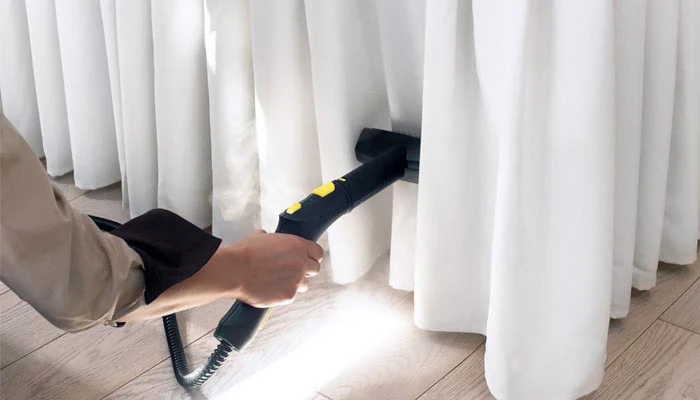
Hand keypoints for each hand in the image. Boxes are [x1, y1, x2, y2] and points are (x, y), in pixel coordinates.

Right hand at [201, 230, 323, 307]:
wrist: (235, 271)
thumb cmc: (245, 254)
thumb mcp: (260, 237)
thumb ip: (272, 239)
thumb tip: (267, 239)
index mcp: (297, 246)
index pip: (318, 252)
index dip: (312, 256)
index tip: (308, 259)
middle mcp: (300, 263)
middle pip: (315, 269)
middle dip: (305, 270)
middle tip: (292, 271)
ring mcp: (296, 280)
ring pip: (304, 285)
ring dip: (295, 283)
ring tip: (279, 281)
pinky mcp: (289, 295)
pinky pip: (291, 296)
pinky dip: (283, 294)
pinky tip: (271, 289)